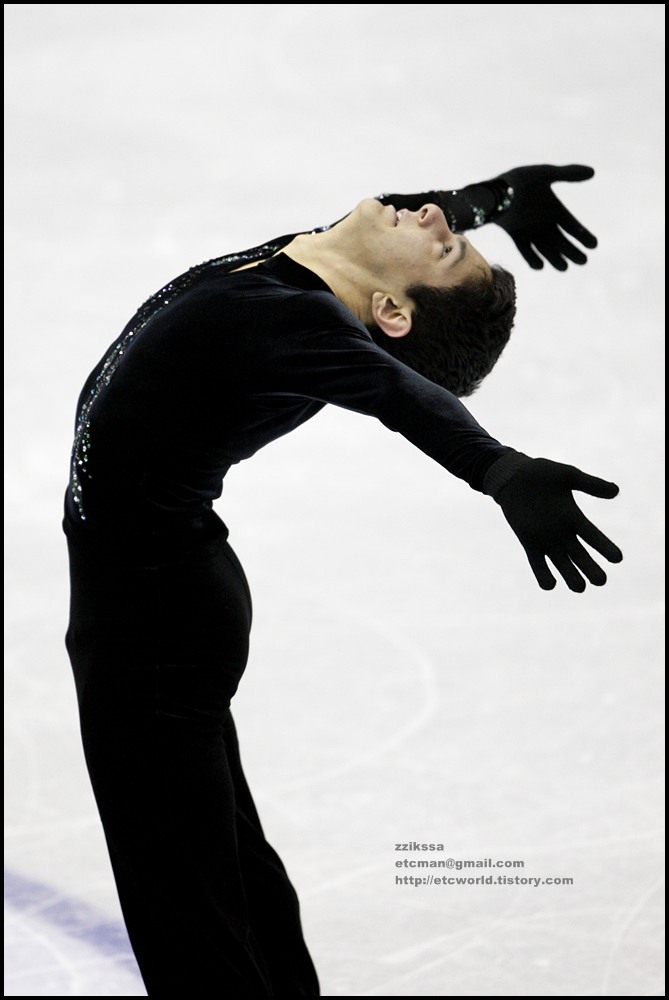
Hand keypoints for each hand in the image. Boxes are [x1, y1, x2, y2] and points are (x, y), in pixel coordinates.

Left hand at [484, 452, 621, 590]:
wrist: (513, 476)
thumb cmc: (541, 474)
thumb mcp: (568, 475)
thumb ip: (591, 484)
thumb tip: (616, 491)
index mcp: (574, 517)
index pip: (593, 536)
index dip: (605, 547)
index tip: (617, 559)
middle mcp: (563, 532)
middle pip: (580, 556)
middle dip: (590, 569)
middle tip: (601, 581)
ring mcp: (545, 539)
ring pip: (562, 563)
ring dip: (571, 576)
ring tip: (579, 587)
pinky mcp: (529, 542)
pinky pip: (537, 563)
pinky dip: (543, 574)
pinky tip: (550, 585)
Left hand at [493, 164, 597, 270]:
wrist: (495, 187)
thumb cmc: (521, 179)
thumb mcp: (546, 174)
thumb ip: (568, 173)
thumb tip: (593, 171)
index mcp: (553, 208)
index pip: (572, 226)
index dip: (583, 236)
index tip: (593, 245)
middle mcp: (543, 221)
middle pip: (561, 241)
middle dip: (572, 251)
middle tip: (583, 261)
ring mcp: (529, 229)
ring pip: (545, 248)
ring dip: (555, 258)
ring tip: (564, 267)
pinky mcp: (515, 235)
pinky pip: (525, 250)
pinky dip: (531, 258)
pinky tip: (540, 266)